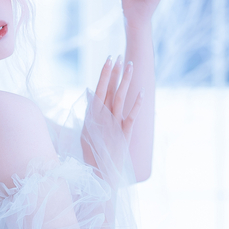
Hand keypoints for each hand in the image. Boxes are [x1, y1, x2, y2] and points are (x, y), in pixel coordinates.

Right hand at [82, 56, 142, 179]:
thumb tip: (89, 92)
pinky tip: (142, 92)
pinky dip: (137, 105)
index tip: (109, 58)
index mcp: (91, 116)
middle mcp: (102, 118)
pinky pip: (131, 117)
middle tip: (119, 55)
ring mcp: (113, 125)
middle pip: (109, 90)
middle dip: (114, 72)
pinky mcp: (124, 134)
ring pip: (120, 98)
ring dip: (125, 81)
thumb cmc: (91, 153)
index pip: (98, 89)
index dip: (104, 73)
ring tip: (130, 66)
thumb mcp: (86, 130)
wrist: (99, 173)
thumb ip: (89, 110)